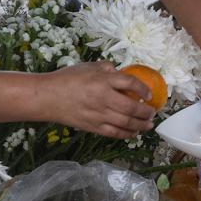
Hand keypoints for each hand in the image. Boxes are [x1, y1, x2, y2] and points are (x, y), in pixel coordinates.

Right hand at [40, 62, 155, 139]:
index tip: (149, 94)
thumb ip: (107, 69)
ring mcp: (99, 114)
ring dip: (141, 125)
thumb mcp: (89, 66)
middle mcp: (104, 98)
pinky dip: (126, 134)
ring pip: (126, 123)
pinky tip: (134, 133)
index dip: (144, 89)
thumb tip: (120, 73)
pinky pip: (114, 133)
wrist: (48, 97)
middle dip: (146, 112)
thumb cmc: (67, 79)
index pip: (130, 84)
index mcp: (103, 80)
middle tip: (152, 112)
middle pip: (132, 107)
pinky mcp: (93, 126)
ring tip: (148, 124)